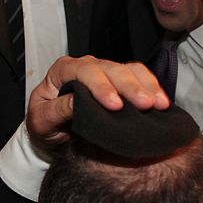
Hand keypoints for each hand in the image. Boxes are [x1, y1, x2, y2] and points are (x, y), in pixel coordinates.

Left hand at [25, 56, 169, 150]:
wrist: (52, 135)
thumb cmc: (44, 125)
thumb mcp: (41, 121)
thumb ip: (57, 110)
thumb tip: (77, 103)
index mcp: (62, 71)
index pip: (84, 71)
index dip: (101, 86)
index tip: (115, 106)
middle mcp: (85, 67)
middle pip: (111, 68)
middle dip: (130, 86)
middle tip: (145, 104)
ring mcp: (103, 73)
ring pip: (128, 69)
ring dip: (146, 85)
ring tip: (159, 103)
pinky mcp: (118, 82)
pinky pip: (139, 76)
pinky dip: (152, 87)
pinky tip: (161, 101)